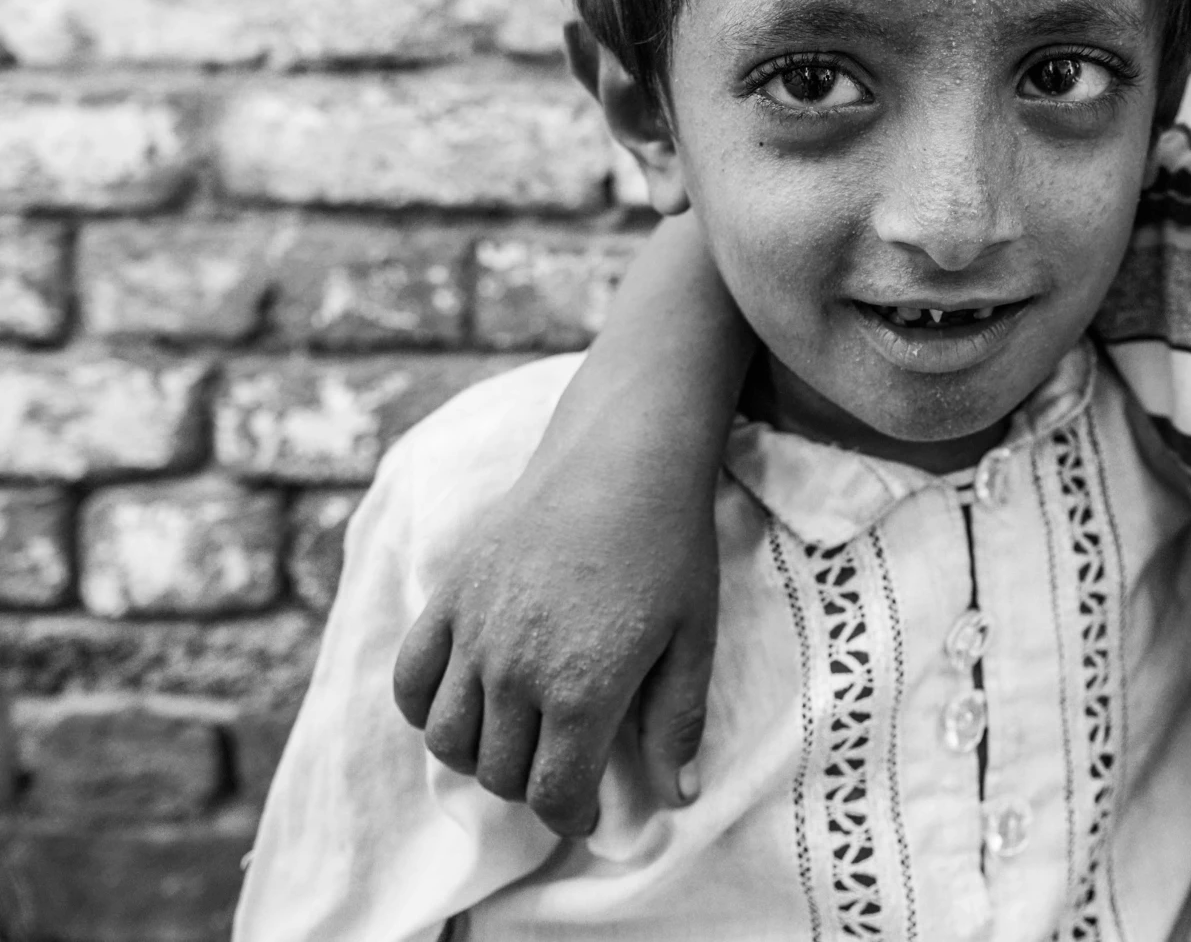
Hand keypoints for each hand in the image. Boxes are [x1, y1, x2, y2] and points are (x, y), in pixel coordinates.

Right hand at [392, 445, 719, 837]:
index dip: (572, 818)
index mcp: (581, 690)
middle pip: (500, 772)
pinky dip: (426, 708)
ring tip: (516, 739)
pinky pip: (410, 680)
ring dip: (479, 756)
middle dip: (533, 786)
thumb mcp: (694, 637)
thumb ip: (678, 719)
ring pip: (448, 738)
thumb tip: (677, 794)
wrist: (620, 457)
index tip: (587, 814)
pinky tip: (463, 703)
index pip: (554, 793)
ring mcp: (473, 633)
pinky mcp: (447, 596)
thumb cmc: (669, 546)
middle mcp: (514, 671)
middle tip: (561, 769)